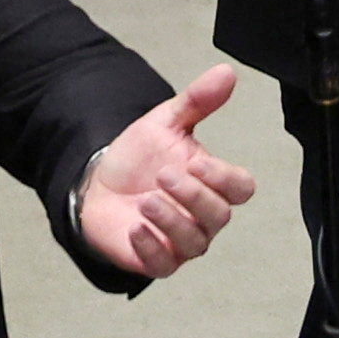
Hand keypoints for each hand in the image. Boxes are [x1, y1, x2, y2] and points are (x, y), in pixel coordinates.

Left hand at [79, 66, 253, 279]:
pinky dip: (151, 247)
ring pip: (195, 242)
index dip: (224, 179)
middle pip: (219, 216)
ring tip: (147, 200)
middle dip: (193, 197)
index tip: (197, 162)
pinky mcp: (156, 260)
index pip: (241, 188)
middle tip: (162, 175)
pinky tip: (136, 227)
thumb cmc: (139, 158)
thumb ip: (197, 101)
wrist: (98, 183)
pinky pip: (164, 265)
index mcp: (212, 183)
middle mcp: (203, 216)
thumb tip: (225, 72)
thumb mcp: (165, 122)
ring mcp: (181, 241)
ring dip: (172, 220)